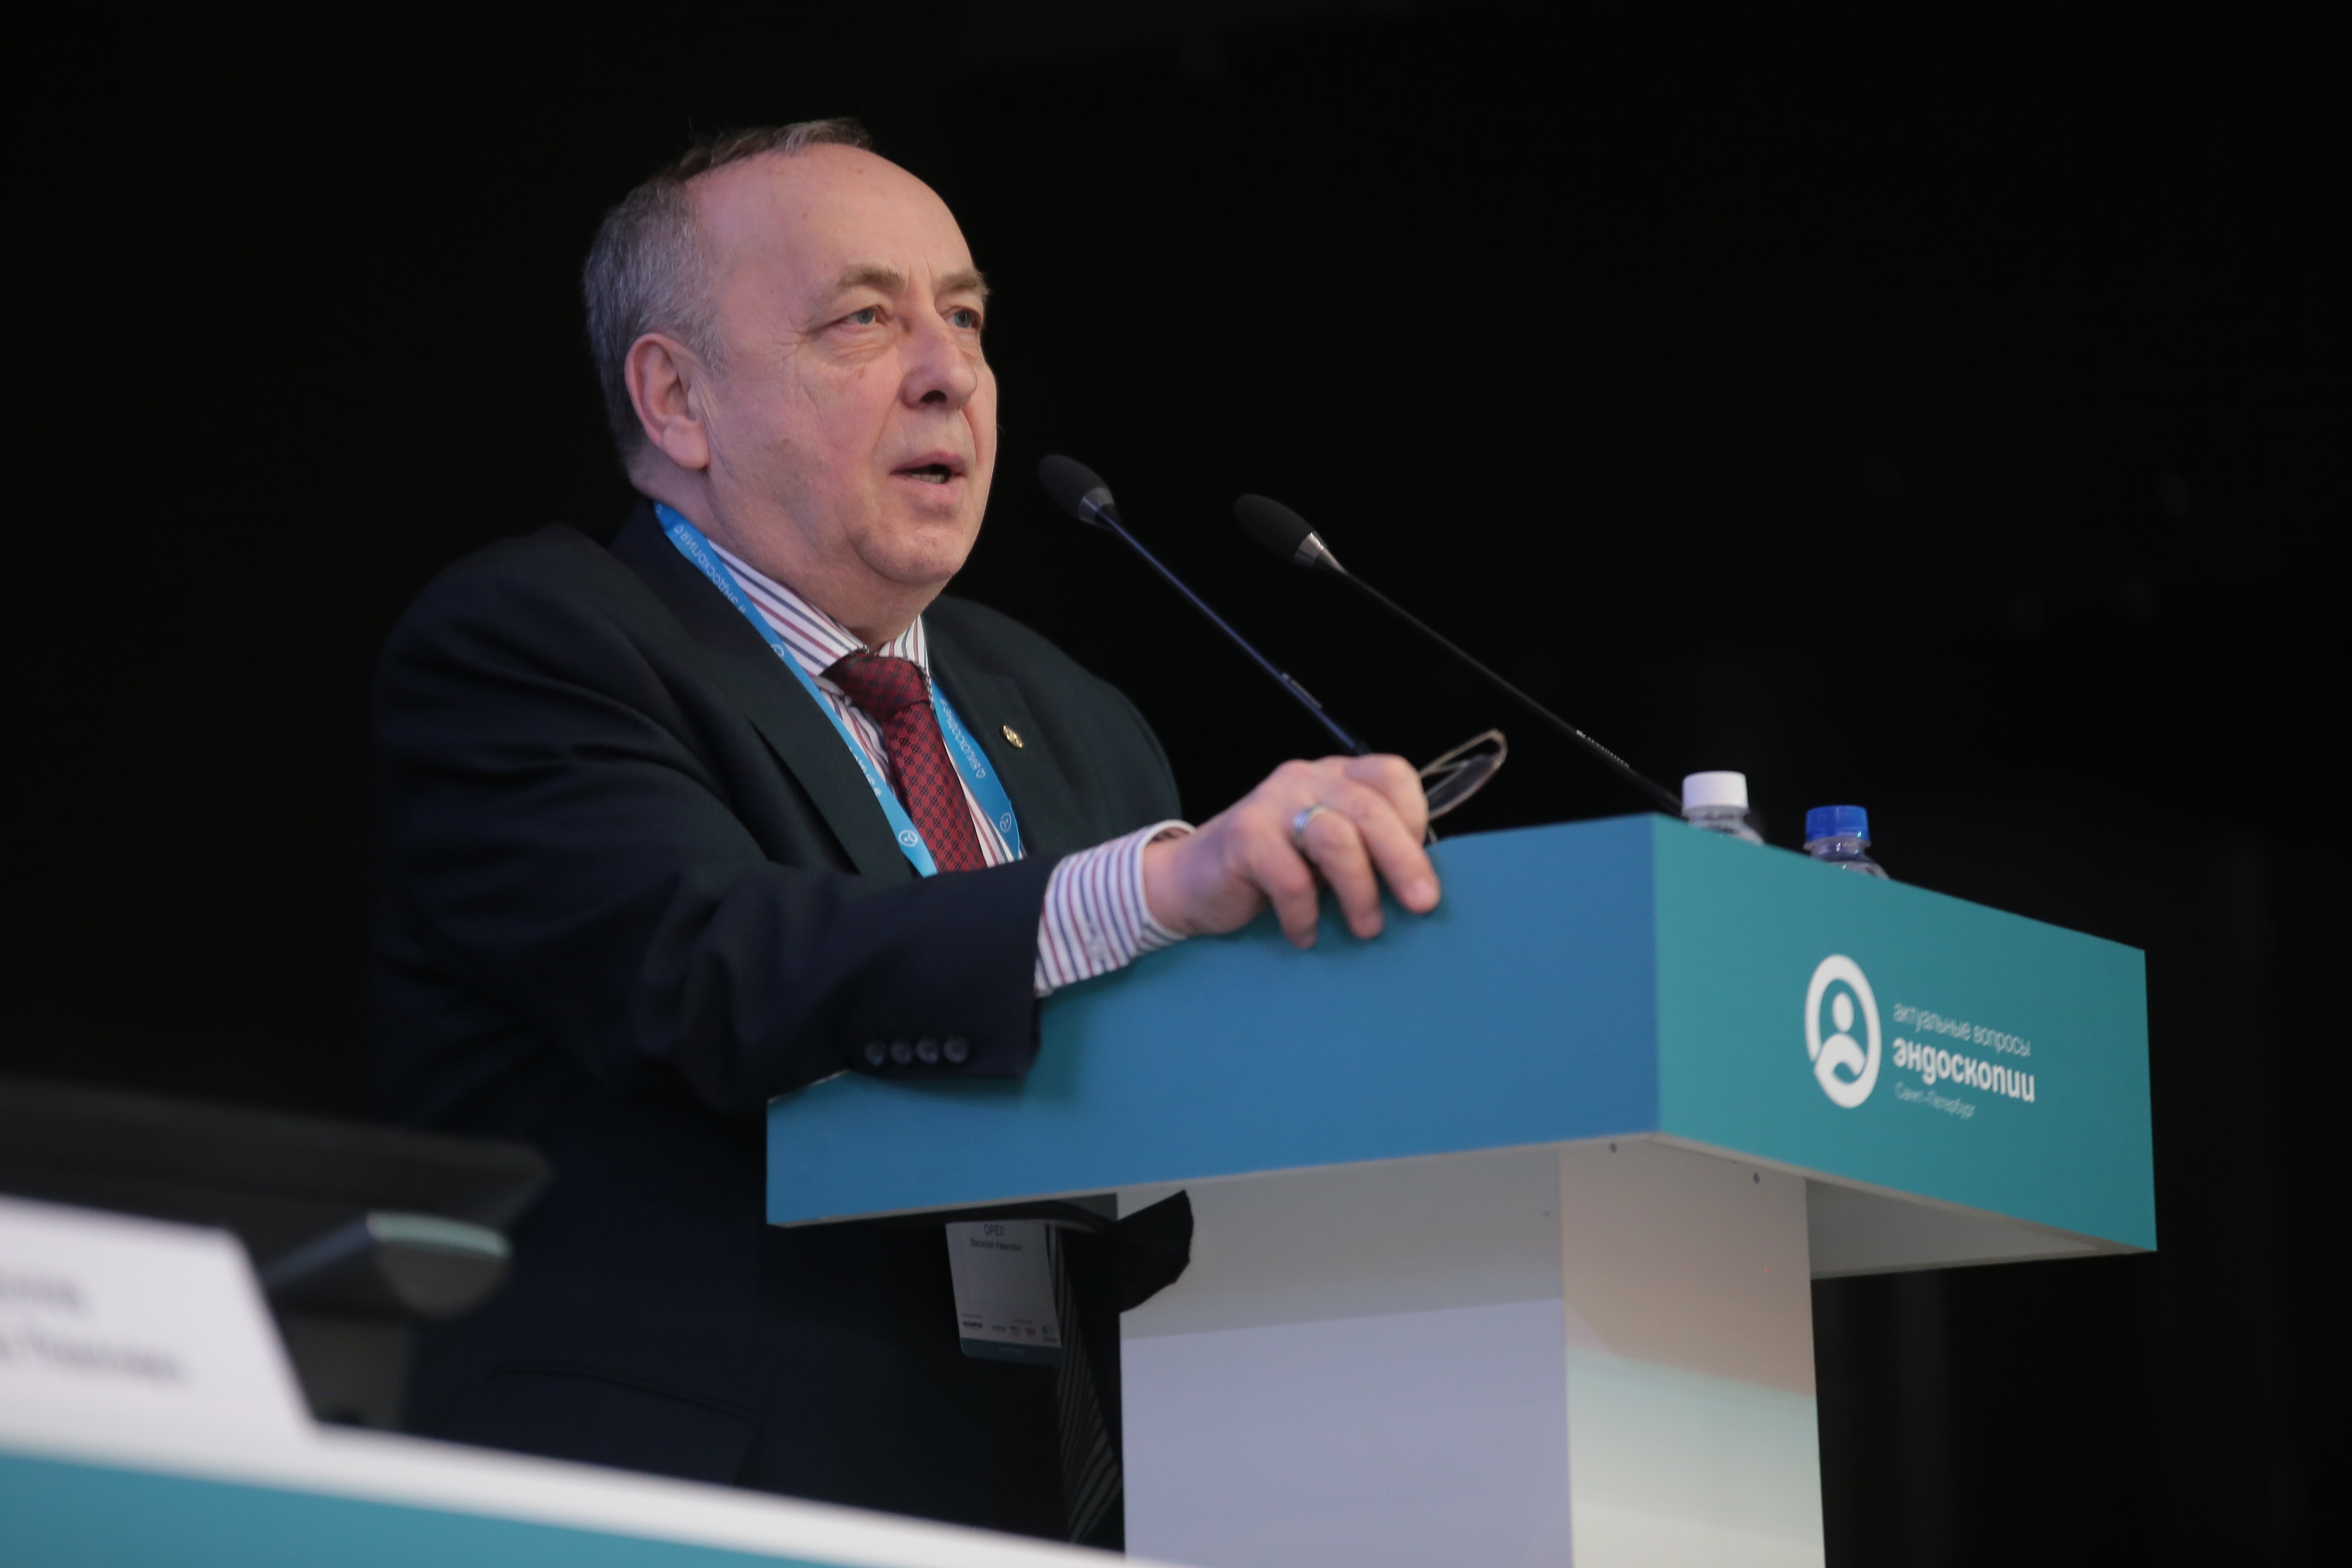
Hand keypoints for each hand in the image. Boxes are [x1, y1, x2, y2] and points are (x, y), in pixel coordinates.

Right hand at [1141, 755, 1440, 947]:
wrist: (1190, 883)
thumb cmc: (1273, 874)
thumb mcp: (1327, 856)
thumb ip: (1367, 853)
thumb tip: (1423, 888)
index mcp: (1336, 776)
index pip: (1392, 776)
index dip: (1413, 819)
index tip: (1416, 869)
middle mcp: (1307, 779)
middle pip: (1371, 809)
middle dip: (1403, 861)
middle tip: (1421, 905)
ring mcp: (1272, 803)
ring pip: (1336, 837)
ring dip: (1359, 890)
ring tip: (1365, 929)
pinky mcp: (1244, 835)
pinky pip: (1290, 877)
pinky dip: (1304, 914)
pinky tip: (1304, 934)